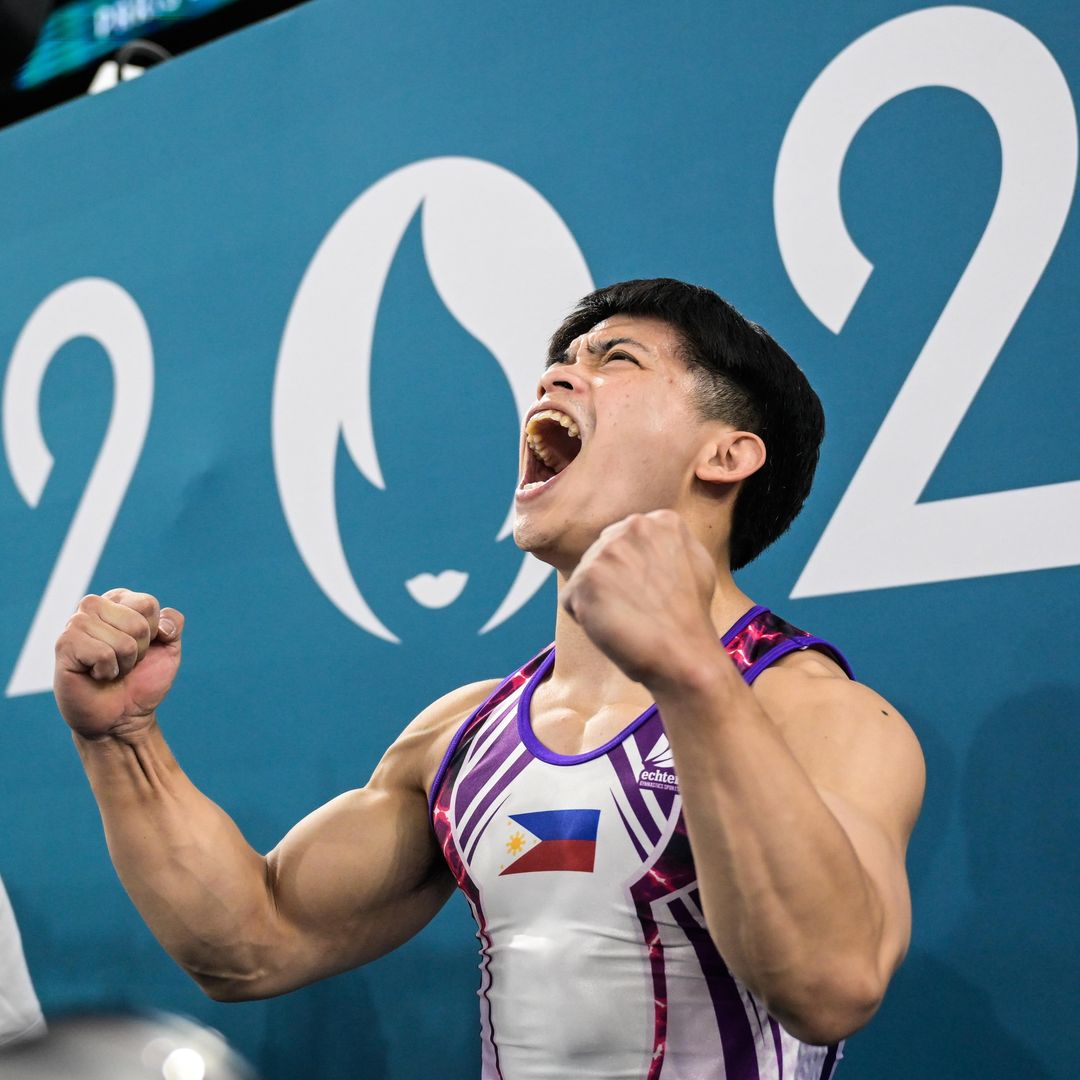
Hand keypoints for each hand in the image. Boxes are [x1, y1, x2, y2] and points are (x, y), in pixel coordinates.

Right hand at [54, 589, 183, 740]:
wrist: (122, 717)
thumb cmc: (142, 679)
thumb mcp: (169, 649)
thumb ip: (174, 624)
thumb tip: (164, 625)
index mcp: (119, 600)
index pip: (148, 605)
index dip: (154, 633)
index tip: (141, 647)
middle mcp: (94, 606)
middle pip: (138, 622)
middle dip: (140, 650)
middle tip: (123, 662)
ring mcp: (75, 624)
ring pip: (122, 640)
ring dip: (124, 663)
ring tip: (110, 669)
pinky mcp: (64, 645)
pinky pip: (103, 654)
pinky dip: (108, 671)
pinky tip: (95, 675)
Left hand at [561, 510, 720, 687]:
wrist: (685, 654)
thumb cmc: (690, 617)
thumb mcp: (696, 562)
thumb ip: (668, 541)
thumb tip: (648, 534)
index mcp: (662, 520)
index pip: (626, 541)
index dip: (634, 572)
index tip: (651, 592)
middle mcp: (634, 526)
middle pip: (602, 554)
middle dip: (612, 582)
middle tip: (638, 607)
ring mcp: (607, 551)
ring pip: (585, 577)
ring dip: (598, 600)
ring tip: (628, 617)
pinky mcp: (585, 578)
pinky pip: (570, 598)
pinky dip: (584, 618)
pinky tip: (613, 625)